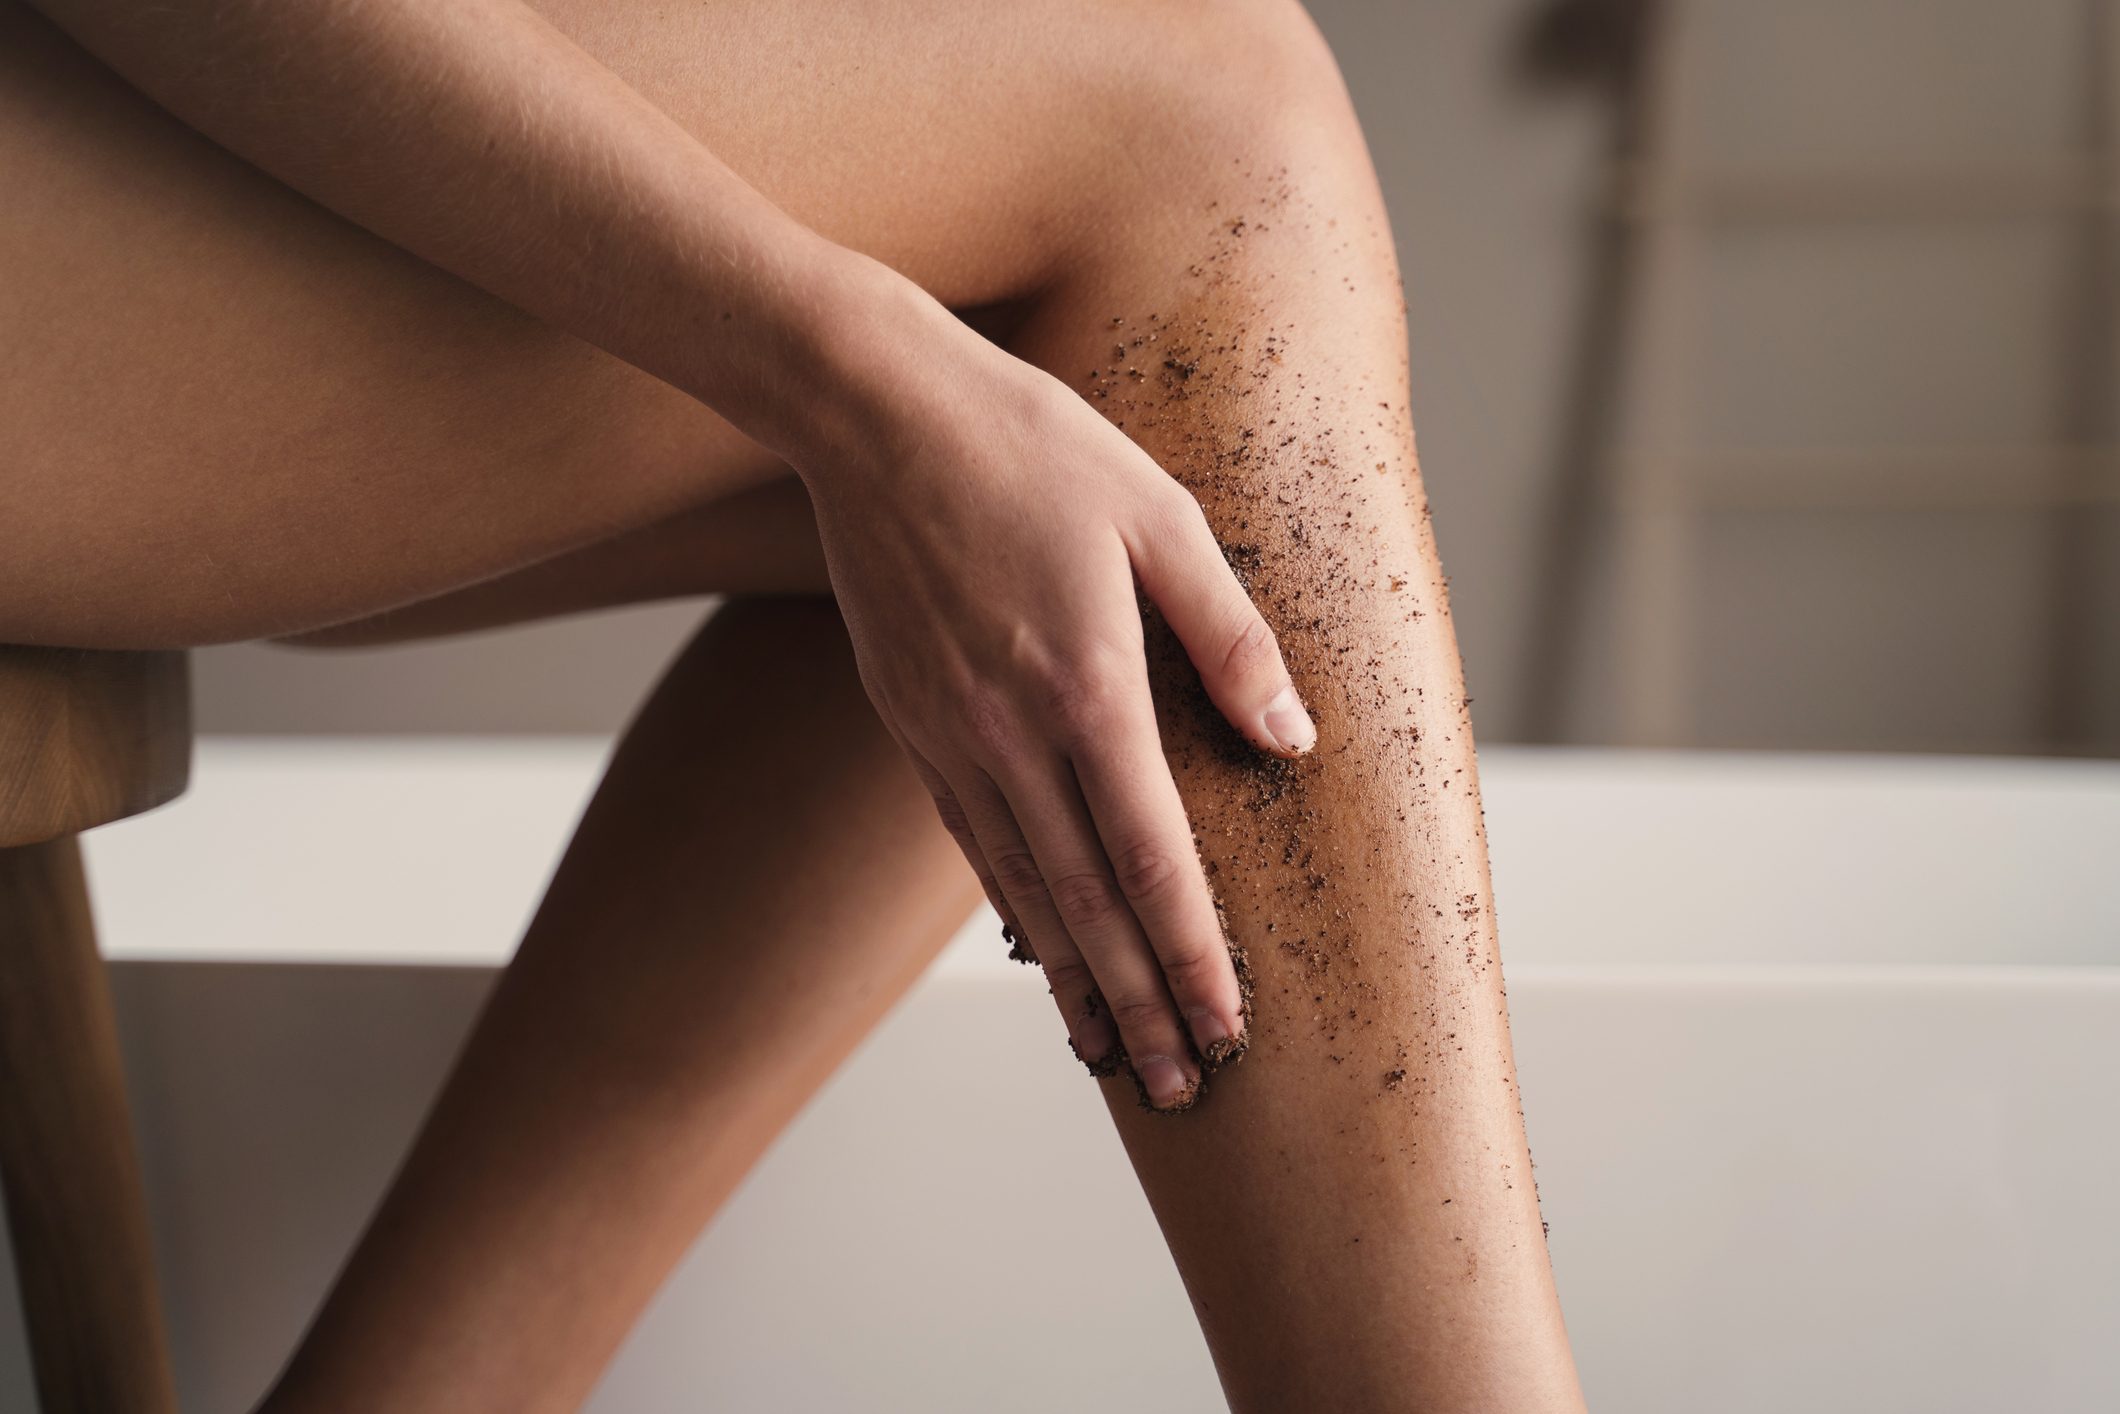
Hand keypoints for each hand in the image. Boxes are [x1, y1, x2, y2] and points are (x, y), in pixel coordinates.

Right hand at [793, 287, 1314, 1110]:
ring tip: (1112, 1057)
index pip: (1154, 859)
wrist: (873, 414)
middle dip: (1139, 1005)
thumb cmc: (1029, 447)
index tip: (1226, 1026)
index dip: (1192, 955)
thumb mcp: (1161, 517)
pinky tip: (1039, 954)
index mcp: (1089, 688)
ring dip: (1075, 984)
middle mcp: (1013, 736)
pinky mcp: (914, 724)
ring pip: (1024, 891)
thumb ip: (1229, 638)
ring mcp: (953, 738)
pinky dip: (1014, 913)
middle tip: (1178, 1087)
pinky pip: (973, 844)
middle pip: (1089, 904)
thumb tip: (1290, 739)